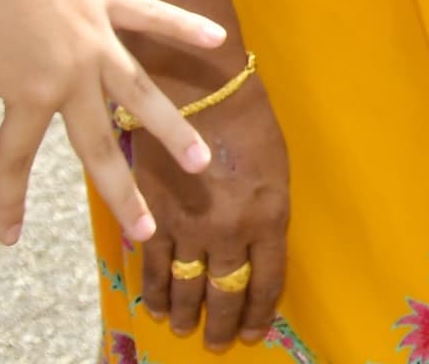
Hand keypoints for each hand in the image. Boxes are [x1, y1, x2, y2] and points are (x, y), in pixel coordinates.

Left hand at [0, 0, 226, 249]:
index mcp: (29, 93)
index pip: (16, 162)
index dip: (7, 204)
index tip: (7, 239)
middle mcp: (74, 72)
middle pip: (101, 146)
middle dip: (122, 195)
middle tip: (146, 233)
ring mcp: (99, 35)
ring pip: (143, 94)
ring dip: (173, 130)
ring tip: (201, 162)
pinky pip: (155, 17)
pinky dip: (186, 27)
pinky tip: (219, 41)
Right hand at [120, 56, 286, 345]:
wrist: (199, 91)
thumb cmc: (249, 124)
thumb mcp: (275, 171)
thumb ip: (266, 216)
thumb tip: (257, 255)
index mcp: (270, 216)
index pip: (267, 281)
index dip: (258, 313)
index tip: (253, 333)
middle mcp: (230, 230)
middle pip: (226, 293)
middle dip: (223, 325)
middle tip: (219, 344)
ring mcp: (189, 227)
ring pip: (186, 287)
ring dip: (186, 314)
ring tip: (186, 328)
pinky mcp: (153, 219)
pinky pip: (153, 269)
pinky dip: (154, 292)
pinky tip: (156, 306)